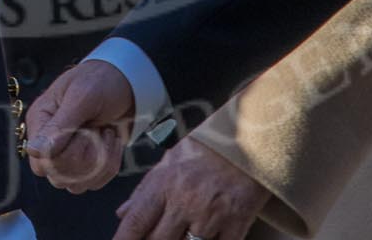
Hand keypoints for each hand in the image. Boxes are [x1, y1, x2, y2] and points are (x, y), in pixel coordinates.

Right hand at [24, 60, 134, 193]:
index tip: (85, 130)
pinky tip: (111, 141)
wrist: (128, 84)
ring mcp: (67, 156)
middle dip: (86, 156)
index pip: (40, 162)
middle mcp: (48, 142)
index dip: (65, 156)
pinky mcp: (86, 165)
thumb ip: (60, 126)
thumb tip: (35, 151)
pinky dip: (109, 165)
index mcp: (40, 121)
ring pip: (75, 186)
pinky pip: (93, 184)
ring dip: (100, 162)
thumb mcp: (83, 97)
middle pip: (58, 177)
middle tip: (97, 129)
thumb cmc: (101, 82)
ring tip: (105, 133)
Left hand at [111, 136, 270, 239]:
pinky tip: (206, 236)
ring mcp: (212, 215)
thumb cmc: (205, 152)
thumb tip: (122, 214)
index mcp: (166, 183)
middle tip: (158, 235)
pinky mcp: (236, 225)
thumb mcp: (170, 162)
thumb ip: (145, 190)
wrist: (250, 141)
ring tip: (182, 232)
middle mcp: (186, 200)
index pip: (137, 221)